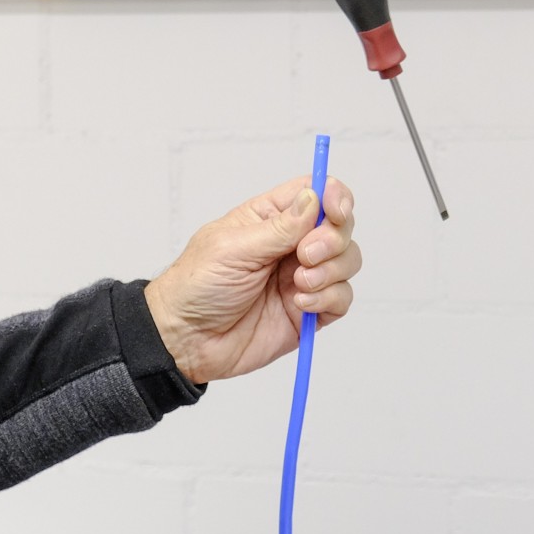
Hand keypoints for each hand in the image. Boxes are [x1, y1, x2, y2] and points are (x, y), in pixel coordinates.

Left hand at [144, 178, 359, 385]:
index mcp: (269, 219)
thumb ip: (279, 227)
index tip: (335, 211)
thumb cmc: (196, 288)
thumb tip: (314, 198)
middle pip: (339, 227)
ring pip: (347, 261)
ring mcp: (302, 278)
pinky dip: (328, 298)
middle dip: (332, 239)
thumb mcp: (232, 248)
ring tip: (299, 283)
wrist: (186, 341)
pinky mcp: (308, 311)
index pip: (315, 193)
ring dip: (331, 270)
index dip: (334, 196)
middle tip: (305, 255)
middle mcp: (291, 245)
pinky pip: (341, 298)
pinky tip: (300, 304)